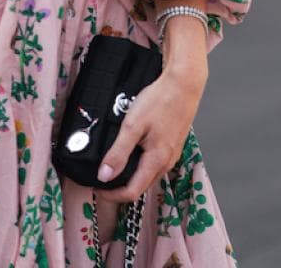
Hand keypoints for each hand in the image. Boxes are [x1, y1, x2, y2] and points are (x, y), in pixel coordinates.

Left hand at [95, 62, 205, 202]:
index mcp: (156, 161)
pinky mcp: (173, 146)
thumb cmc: (160, 100)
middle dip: (119, 187)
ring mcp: (172, 155)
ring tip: (112, 164)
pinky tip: (131, 152)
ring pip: (148, 175)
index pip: (132, 192)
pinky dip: (140, 165)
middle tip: (100, 178)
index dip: (112, 195)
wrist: (184, 84)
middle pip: (141, 187)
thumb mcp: (133, 125)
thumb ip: (118, 152)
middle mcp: (167, 162)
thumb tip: (104, 175)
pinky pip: (155, 163)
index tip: (96, 187)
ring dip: (130, 176)